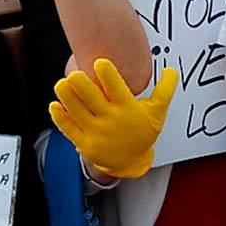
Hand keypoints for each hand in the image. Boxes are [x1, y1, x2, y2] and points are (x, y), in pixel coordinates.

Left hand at [49, 59, 176, 178]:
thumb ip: (164, 90)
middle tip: (74, 73)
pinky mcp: (84, 142)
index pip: (117, 90)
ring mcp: (95, 133)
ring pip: (78, 112)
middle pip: (93, 101)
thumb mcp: (157, 112)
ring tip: (62, 83)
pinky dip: (60, 117)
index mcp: (127, 109)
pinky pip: (69, 128)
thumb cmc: (142, 133)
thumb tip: (171, 70)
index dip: (108, 76)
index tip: (100, 62)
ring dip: (68, 98)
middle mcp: (110, 121)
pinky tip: (55, 104)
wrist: (131, 163)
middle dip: (83, 87)